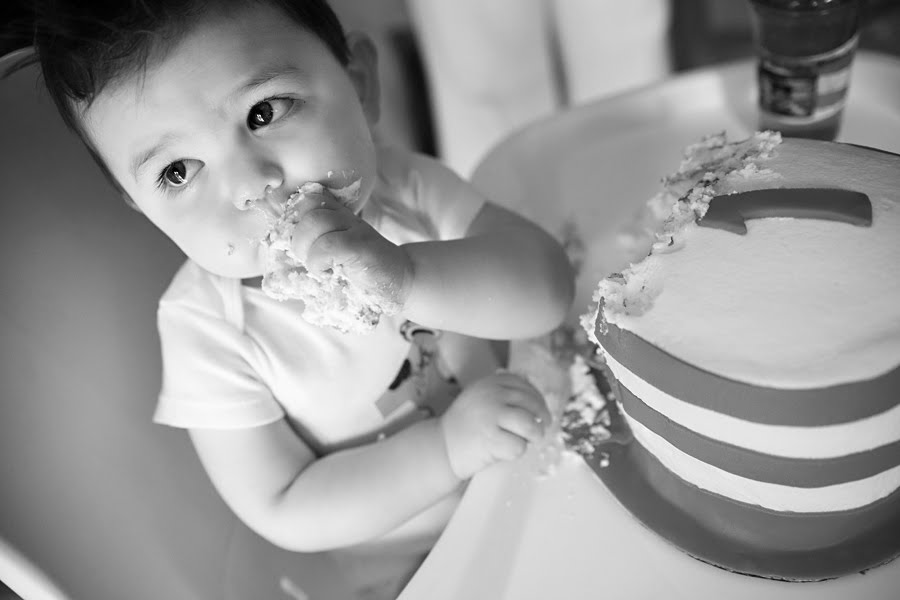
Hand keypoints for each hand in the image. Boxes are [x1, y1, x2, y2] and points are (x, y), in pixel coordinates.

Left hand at [289, 186, 412, 306]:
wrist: (401, 280)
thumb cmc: (363, 272)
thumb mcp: (336, 256)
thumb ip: (313, 248)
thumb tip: (276, 256)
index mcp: (338, 216)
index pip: (307, 198)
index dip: (293, 217)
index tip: (297, 242)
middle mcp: (346, 217)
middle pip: (307, 208)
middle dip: (296, 237)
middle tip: (305, 258)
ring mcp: (356, 229)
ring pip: (315, 222)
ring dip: (306, 249)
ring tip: (316, 266)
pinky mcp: (362, 247)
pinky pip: (328, 245)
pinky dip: (318, 263)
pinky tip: (326, 273)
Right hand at [439, 372, 550, 479]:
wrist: (441, 447)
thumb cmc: (465, 426)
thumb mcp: (480, 398)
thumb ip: (503, 393)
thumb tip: (537, 401)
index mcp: (490, 383)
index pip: (525, 387)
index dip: (538, 401)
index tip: (540, 413)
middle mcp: (492, 395)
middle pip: (532, 405)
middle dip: (541, 420)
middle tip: (539, 432)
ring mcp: (492, 415)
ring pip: (530, 426)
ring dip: (533, 436)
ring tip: (526, 441)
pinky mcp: (491, 438)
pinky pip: (519, 446)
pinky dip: (515, 452)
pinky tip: (503, 451)